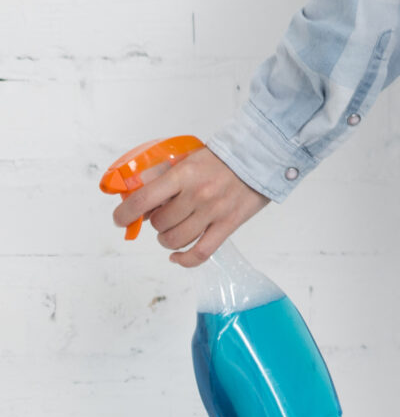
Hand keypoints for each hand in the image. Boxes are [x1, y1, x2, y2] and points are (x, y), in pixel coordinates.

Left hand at [110, 146, 270, 266]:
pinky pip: (200, 253)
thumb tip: (142, 205)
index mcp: (184, 175)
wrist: (261, 157)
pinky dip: (184, 260)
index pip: (142, 201)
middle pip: (160, 224)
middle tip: (163, 216)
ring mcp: (213, 212)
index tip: (120, 219)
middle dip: (156, 222)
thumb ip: (165, 178)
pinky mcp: (228, 225)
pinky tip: (176, 257)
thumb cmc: (222, 158)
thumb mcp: (189, 159)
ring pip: (175, 240)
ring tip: (173, 230)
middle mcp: (197, 195)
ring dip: (167, 238)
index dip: (124, 214)